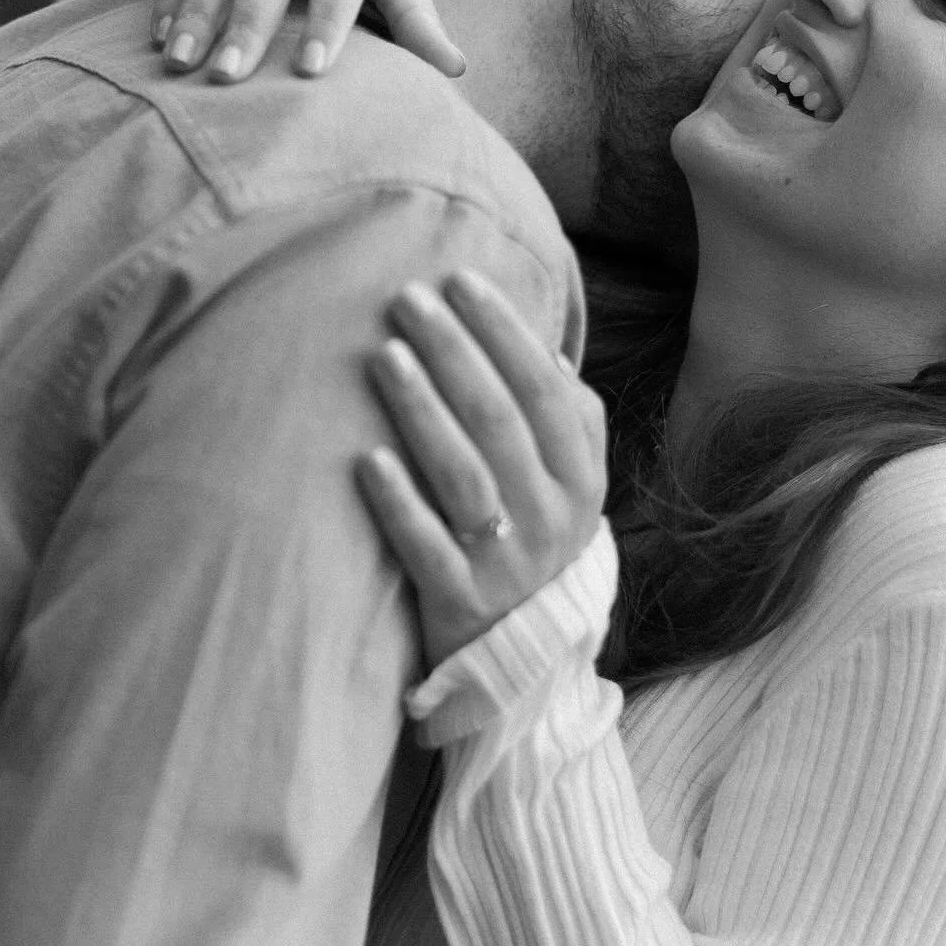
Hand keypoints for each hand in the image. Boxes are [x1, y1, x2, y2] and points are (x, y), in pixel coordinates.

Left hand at [356, 271, 606, 666]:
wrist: (526, 665)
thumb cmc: (536, 546)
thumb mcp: (572, 488)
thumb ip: (570, 423)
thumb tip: (548, 350)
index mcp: (580, 478)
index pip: (545, 389)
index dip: (504, 330)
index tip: (460, 279)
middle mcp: (551, 516)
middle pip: (499, 420)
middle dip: (453, 352)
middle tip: (406, 300)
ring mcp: (507, 561)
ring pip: (464, 474)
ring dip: (422, 410)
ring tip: (384, 355)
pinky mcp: (462, 604)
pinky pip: (427, 546)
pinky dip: (398, 502)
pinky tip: (365, 459)